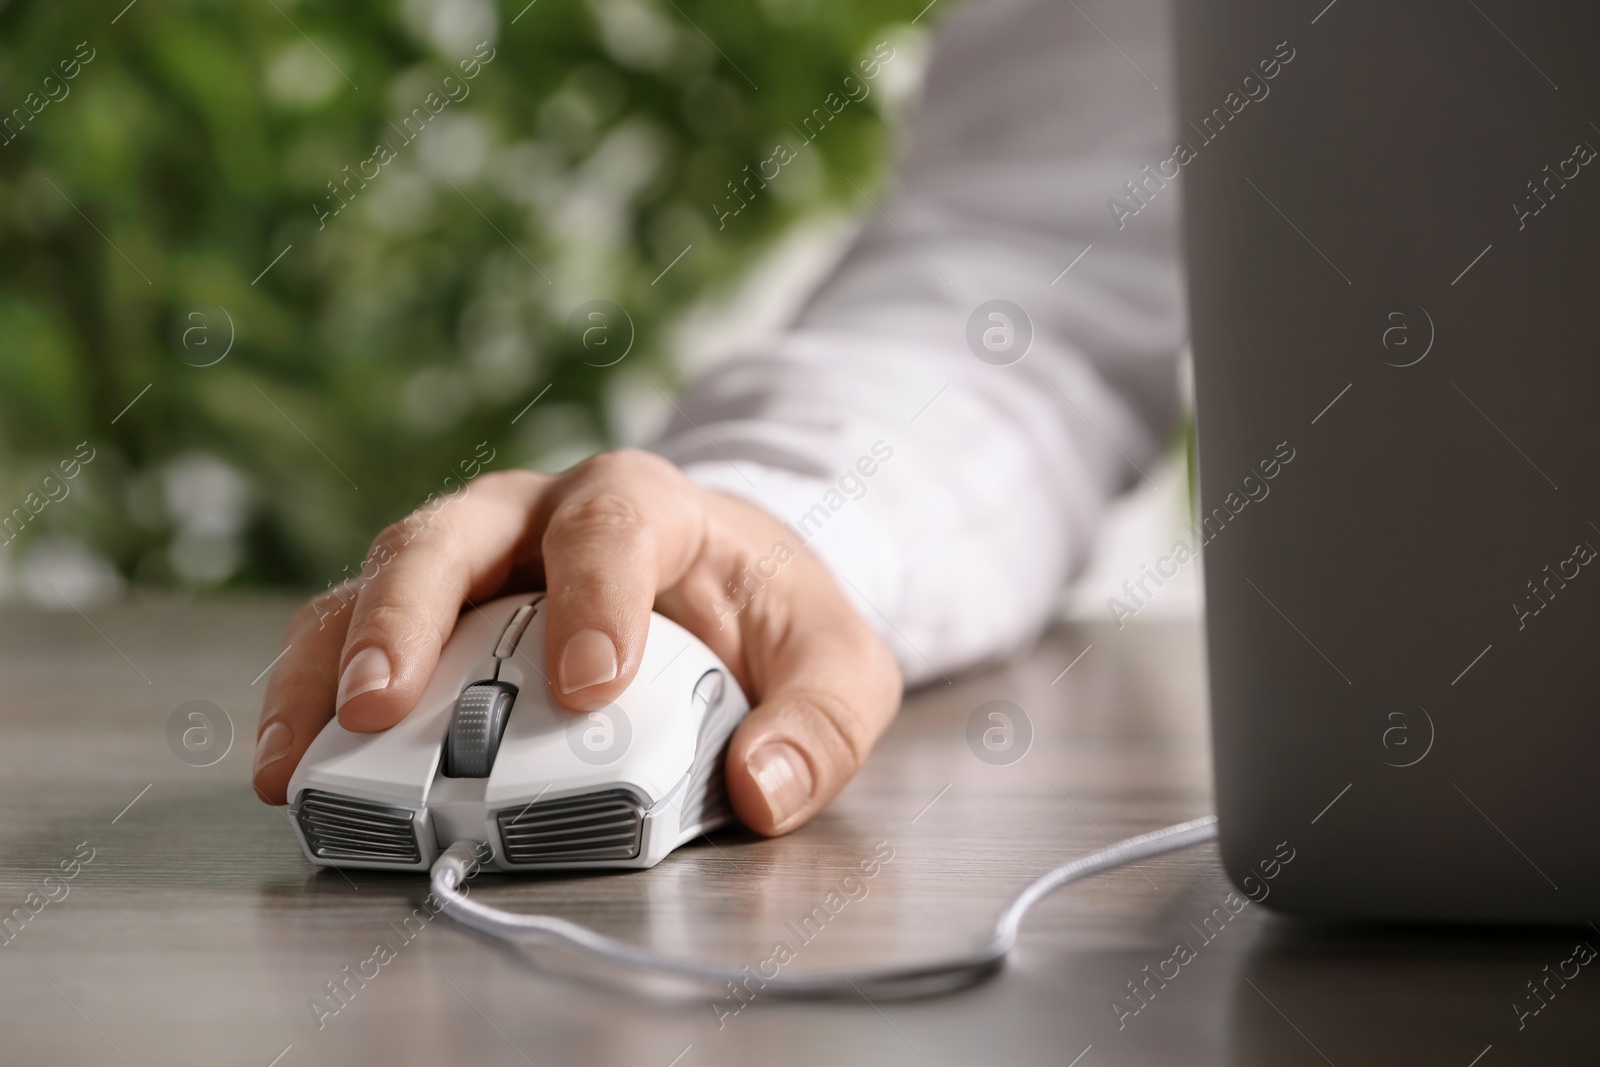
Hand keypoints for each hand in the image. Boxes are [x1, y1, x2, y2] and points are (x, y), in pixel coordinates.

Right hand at [251, 450, 902, 835]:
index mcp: (647, 506)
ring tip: (301, 756)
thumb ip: (822, 723)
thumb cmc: (769, 616)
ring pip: (379, 580)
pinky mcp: (432, 613)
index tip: (588, 683)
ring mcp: (474, 561)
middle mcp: (538, 517)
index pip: (612, 525)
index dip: (594, 596)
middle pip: (452, 532)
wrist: (727, 589)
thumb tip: (762, 789)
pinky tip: (292, 762)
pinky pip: (349, 632)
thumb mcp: (837, 665)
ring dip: (333, 662)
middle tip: (383, 707)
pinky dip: (312, 693)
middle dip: (410, 616)